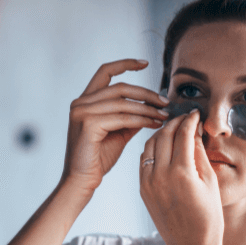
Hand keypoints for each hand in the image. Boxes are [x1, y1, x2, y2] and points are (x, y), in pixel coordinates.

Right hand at [61, 59, 169, 193]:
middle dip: (146, 93)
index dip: (125, 64)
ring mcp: (82, 112)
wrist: (82, 181)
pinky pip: (122, 118)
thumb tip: (152, 106)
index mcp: (85, 100)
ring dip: (147, 109)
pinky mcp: (88, 124)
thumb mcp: (118, 131)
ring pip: (124, 103)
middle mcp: (81, 102)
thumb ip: (131, 116)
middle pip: (120, 87)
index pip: (105, 72)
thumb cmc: (98, 158)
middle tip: (165, 102)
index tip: (145, 63)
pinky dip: (141, 120)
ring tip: (164, 115)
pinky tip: (153, 124)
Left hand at [140, 110, 223, 244]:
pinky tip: (164, 146)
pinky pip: (144, 160)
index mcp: (182, 172)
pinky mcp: (142, 189)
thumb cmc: (208, 216)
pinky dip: (153, 148)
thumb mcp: (210, 181)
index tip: (195, 113)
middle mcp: (161, 175)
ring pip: (150, 145)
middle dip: (175, 122)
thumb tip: (194, 131)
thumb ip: (199, 153)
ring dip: (161, 133)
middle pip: (164, 135)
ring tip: (174, 129)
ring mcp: (148, 182)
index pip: (183, 133)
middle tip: (184, 117)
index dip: (190, 120)